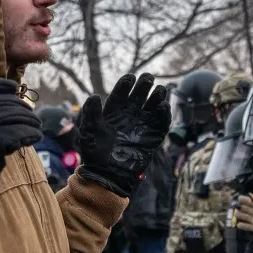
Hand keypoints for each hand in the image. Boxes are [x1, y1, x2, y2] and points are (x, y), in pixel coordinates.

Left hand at [75, 73, 171, 196]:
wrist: (109, 174)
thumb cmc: (95, 154)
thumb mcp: (89, 132)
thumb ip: (91, 113)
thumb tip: (94, 96)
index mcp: (113, 112)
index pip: (121, 93)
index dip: (126, 84)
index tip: (130, 78)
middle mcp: (129, 116)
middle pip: (139, 96)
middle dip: (144, 85)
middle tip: (148, 78)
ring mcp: (142, 126)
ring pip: (152, 106)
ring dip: (157, 96)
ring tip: (159, 90)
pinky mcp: (152, 137)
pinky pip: (161, 123)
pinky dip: (164, 114)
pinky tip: (163, 106)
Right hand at [231, 195, 252, 236]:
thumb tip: (249, 194)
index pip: (249, 202)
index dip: (244, 200)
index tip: (238, 199)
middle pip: (246, 210)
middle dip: (240, 208)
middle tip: (234, 207)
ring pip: (245, 217)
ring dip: (240, 216)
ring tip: (235, 215)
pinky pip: (248, 227)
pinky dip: (243, 226)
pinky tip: (238, 225)